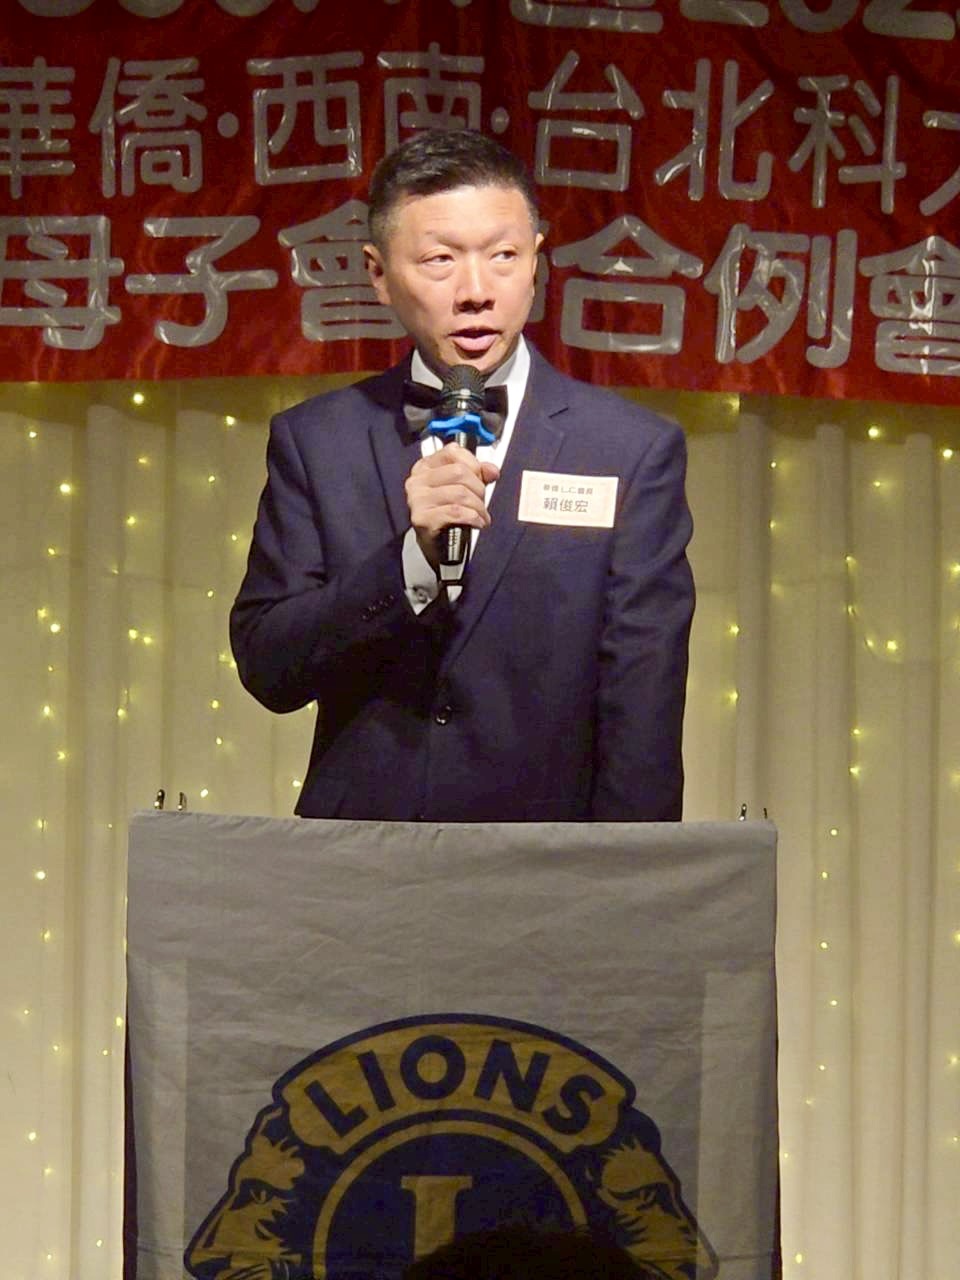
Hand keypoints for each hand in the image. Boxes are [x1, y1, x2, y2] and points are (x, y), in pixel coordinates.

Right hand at [405, 444, 499, 568]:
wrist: (436, 547)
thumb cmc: (447, 515)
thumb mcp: (462, 489)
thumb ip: (478, 475)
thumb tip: (492, 470)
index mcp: (425, 467)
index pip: (453, 452)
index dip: (474, 464)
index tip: (481, 479)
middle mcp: (418, 480)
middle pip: (459, 472)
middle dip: (478, 489)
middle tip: (481, 502)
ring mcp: (417, 500)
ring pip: (460, 493)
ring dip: (478, 506)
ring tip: (481, 515)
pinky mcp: (422, 519)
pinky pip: (456, 512)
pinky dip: (473, 517)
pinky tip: (477, 522)